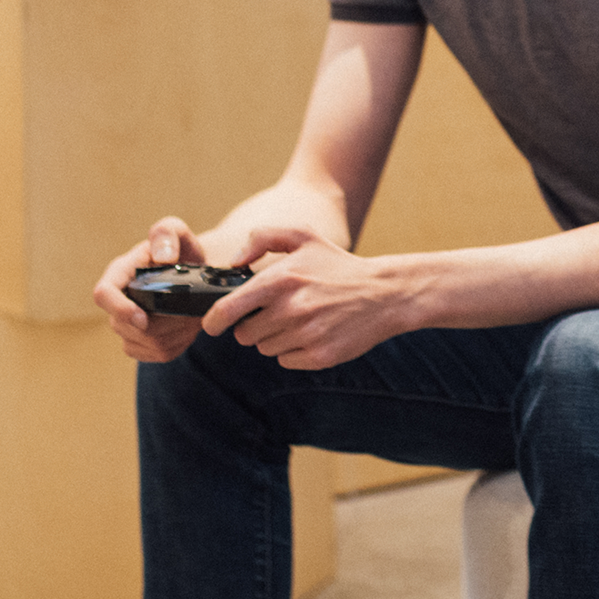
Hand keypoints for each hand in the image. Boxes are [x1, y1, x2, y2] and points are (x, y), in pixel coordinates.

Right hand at [95, 215, 217, 363]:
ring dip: (175, 333)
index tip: (144, 318)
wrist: (195, 271)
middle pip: (128, 327)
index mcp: (119, 273)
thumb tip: (162, 258)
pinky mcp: (142, 343)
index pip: (103, 294)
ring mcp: (127, 325)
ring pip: (146, 343)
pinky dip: (178, 345)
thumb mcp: (176, 231)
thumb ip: (167, 233)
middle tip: (190, 311)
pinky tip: (187, 328)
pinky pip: (157, 354)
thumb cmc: (181, 249)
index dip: (119, 310)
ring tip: (192, 316)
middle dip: (163, 323)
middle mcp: (118, 301)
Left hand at [200, 225, 406, 371]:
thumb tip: (234, 262)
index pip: (227, 310)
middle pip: (244, 334)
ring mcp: (306, 334)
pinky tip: (313, 332)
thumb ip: (262, 238)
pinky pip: (286, 361)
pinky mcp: (319, 356)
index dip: (214, 321)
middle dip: (254, 325)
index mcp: (281, 279)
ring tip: (300, 319)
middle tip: (277, 312)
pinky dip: (294, 351)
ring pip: (265, 348)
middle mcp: (291, 308)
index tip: (214, 324)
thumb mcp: (304, 237)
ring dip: (275, 337)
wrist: (384, 293)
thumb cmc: (337, 266)